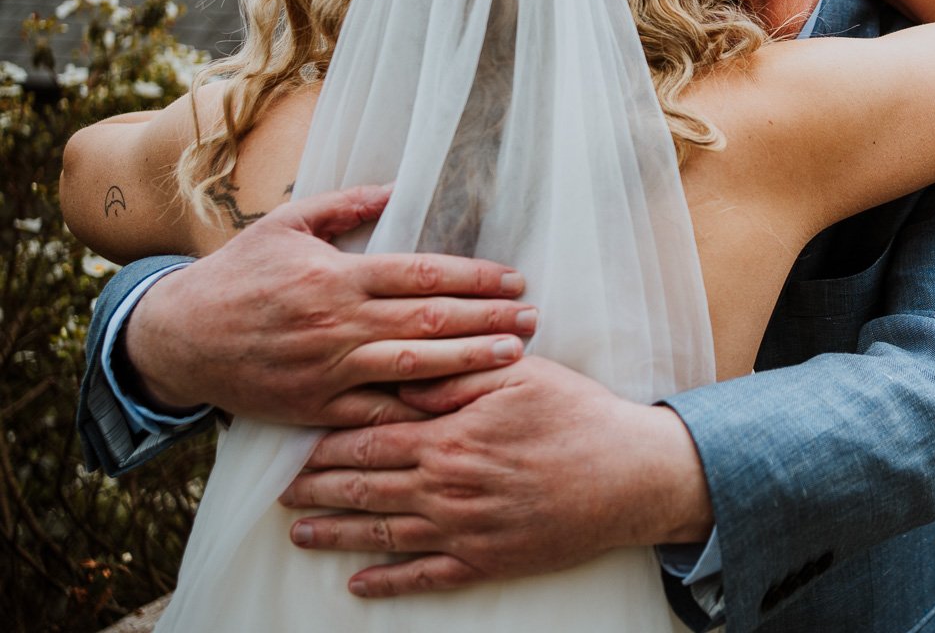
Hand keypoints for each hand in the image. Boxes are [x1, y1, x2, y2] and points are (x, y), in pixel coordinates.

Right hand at [125, 184, 535, 426]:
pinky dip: (420, 411)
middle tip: (534, 318)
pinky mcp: (316, 408)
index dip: (473, 278)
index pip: (421, 274)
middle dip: (488, 319)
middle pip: (429, 320)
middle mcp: (337, 323)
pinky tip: (460, 406)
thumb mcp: (286, 224)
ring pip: (412, 367)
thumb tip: (399, 188)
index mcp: (335, 276)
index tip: (514, 279)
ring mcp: (328, 370)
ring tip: (515, 356)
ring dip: (469, 362)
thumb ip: (346, 205)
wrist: (178, 337)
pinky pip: (377, 415)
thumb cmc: (239, 273)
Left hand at [278, 356, 713, 596]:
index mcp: (449, 436)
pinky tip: (358, 584)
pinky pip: (424, 577)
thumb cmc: (578, 416)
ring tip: (299, 533)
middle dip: (315, 488)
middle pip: (363, 488)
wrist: (631, 474)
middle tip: (278, 489)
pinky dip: (387, 582)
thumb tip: (401, 377)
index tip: (292, 444)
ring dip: (336, 534)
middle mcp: (446, 486)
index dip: (325, 444)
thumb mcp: (519, 375)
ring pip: (382, 534)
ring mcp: (463, 529)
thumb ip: (454, 376)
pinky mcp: (485, 560)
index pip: (369, 440)